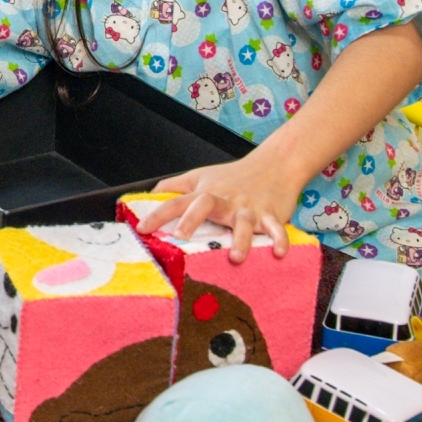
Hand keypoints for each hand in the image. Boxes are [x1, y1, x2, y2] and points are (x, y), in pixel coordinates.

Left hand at [136, 148, 306, 262]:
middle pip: (205, 205)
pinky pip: (276, 228)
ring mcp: (248, 208)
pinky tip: (279, 252)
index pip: (175, 202)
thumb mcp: (199, 177)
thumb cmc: (233, 175)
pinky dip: (279, 239)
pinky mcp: (271, 214)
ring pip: (243, 222)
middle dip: (192, 220)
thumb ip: (174, 187)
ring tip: (235, 257)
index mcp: (205, 193)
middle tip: (180, 236)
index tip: (142, 229)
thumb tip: (149, 195)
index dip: (157, 214)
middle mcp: (225, 200)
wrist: (273, 165)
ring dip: (240, 239)